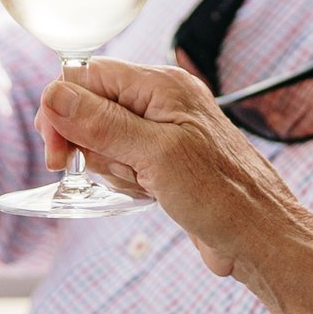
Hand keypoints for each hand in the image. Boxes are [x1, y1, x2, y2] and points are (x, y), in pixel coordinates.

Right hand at [37, 59, 312, 313]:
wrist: (258, 238)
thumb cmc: (222, 195)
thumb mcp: (154, 155)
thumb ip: (101, 123)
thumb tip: (54, 94)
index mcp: (161, 85)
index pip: (89, 76)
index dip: (64, 109)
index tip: (59, 150)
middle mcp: (162, 101)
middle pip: (91, 107)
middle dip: (90, 144)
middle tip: (116, 171)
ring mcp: (164, 131)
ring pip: (104, 140)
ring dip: (110, 168)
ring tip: (144, 184)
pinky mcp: (164, 160)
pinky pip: (122, 161)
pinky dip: (124, 180)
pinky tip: (148, 193)